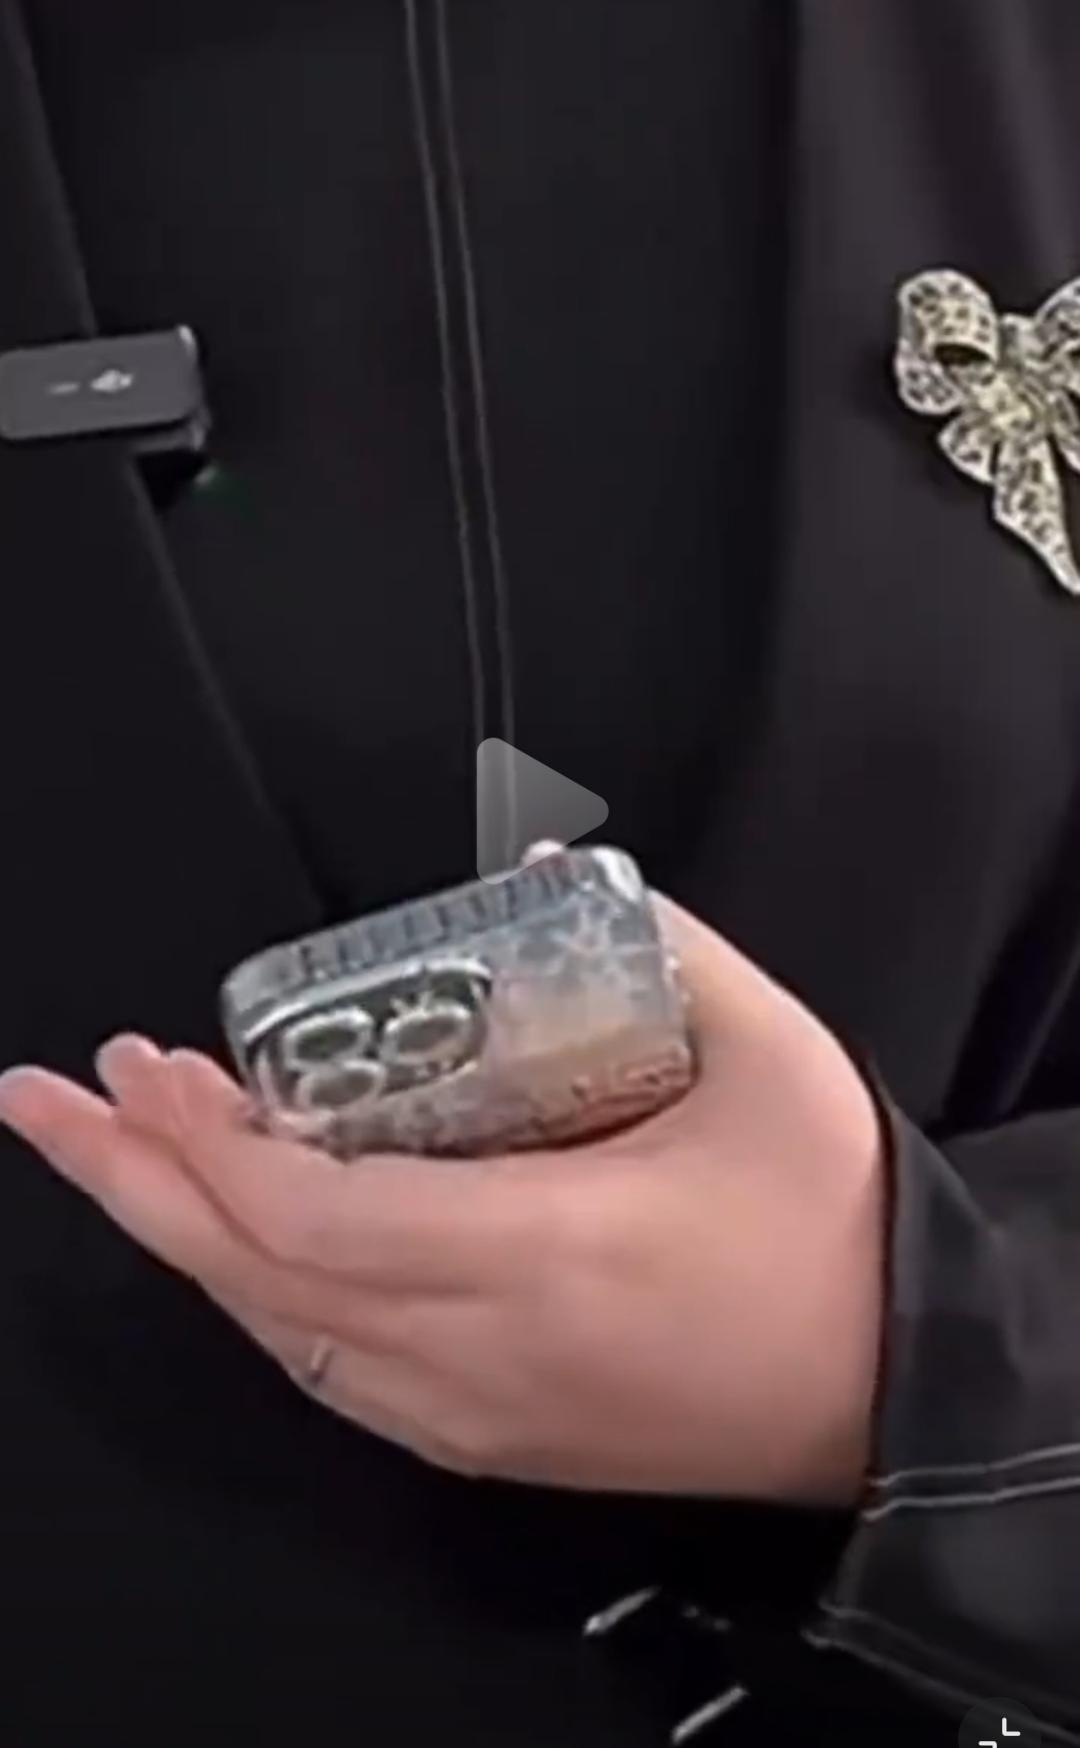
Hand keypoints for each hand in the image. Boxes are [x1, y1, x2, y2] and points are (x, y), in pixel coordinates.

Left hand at [0, 897, 885, 1503]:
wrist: (893, 1388)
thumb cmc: (831, 1229)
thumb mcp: (769, 1055)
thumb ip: (660, 945)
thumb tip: (554, 873)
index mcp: (549, 1251)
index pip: (317, 1218)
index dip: (209, 1144)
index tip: (149, 1068)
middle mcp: (487, 1350)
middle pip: (256, 1280)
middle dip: (136, 1185)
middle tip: (56, 1105)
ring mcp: (478, 1409)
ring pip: (278, 1335)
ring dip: (182, 1237)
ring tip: (115, 1158)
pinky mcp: (490, 1436)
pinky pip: (331, 1372)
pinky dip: (257, 1296)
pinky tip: (226, 1244)